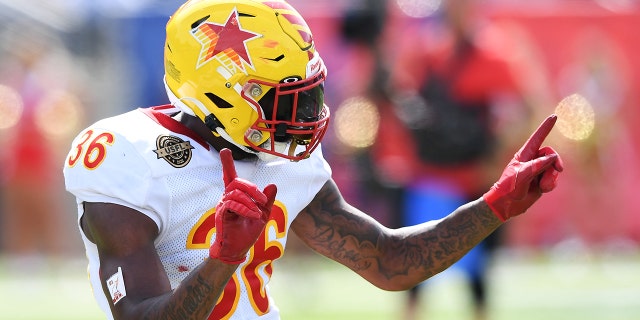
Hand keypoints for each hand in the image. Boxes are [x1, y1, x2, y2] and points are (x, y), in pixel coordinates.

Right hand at [210, 148, 276, 263]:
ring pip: (235, 193)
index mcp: (236, 196)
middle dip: (252, 188)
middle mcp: (227, 197)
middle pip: (237, 182)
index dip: (227, 164)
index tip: (224, 151)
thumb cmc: (248, 231)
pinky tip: (253, 215)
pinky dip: (245, 208)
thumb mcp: (262, 214)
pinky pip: (232, 204)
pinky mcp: (221, 214)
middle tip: (262, 199)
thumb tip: (273, 185)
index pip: (230, 176)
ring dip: (250, 202)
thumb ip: (267, 200)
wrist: (239, 249)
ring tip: (258, 213)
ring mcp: (223, 205)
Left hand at [483, 115, 563, 220]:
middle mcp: (532, 161)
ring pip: (554, 168)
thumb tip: (553, 157)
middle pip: (551, 154)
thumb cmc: (509, 188)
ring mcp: (538, 171)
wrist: (506, 205)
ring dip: (550, 178)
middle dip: (556, 162)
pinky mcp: (542, 181)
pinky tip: (542, 190)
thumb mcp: (522, 175)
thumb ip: (537, 165)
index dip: (546, 127)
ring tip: (541, 187)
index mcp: (524, 155)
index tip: (554, 116)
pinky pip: (553, 179)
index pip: (537, 138)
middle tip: (559, 169)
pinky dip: (550, 185)